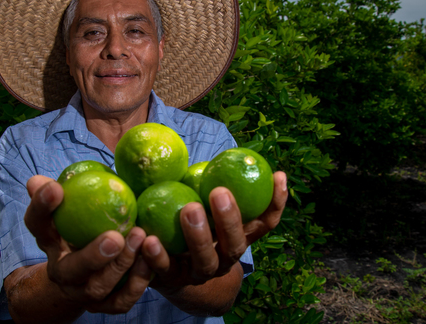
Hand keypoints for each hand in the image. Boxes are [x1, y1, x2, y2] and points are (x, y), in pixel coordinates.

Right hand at [21, 175, 151, 313]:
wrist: (85, 275)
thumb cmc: (84, 227)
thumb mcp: (72, 208)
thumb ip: (63, 192)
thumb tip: (39, 180)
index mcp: (50, 241)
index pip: (37, 223)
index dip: (41, 207)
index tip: (56, 189)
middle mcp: (62, 272)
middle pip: (71, 270)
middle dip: (92, 256)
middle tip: (115, 237)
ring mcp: (83, 292)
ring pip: (98, 288)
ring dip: (121, 266)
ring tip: (140, 239)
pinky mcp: (106, 306)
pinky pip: (122, 300)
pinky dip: (137, 283)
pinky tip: (151, 261)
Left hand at [141, 171, 287, 291]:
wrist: (172, 276)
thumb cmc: (188, 225)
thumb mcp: (202, 202)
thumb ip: (205, 181)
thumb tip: (200, 143)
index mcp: (238, 238)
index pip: (265, 223)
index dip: (276, 202)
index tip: (278, 175)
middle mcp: (225, 257)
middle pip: (235, 243)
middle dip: (230, 218)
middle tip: (219, 192)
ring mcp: (200, 273)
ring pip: (205, 260)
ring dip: (197, 236)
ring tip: (188, 209)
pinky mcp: (172, 282)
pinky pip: (165, 270)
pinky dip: (157, 256)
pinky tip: (147, 238)